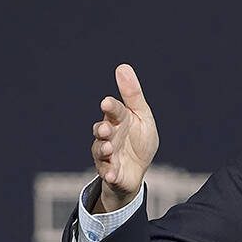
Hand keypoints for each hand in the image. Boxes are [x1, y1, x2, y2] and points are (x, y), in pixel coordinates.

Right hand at [90, 63, 158, 211]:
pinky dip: (109, 174)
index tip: (107, 103)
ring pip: (100, 151)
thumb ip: (133, 95)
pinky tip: (112, 174)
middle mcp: (108, 136)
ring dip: (103, 149)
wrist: (137, 170)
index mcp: (118, 120)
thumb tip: (123, 66)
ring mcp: (107, 155)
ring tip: (107, 148)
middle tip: (106, 129)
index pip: (114, 111)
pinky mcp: (110, 172)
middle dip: (102, 130)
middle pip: (101, 130)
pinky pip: (108, 173)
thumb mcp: (142, 117)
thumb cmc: (139, 140)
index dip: (110, 107)